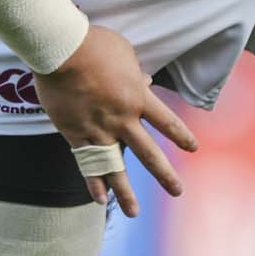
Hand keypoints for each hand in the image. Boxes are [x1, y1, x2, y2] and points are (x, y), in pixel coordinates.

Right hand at [35, 26, 197, 217]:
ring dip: (126, 192)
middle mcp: (122, 119)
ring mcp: (98, 129)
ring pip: (115, 167)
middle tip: (177, 191)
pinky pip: (86, 162)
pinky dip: (94, 181)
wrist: (61, 49)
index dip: (181, 136)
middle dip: (165, 175)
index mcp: (138, 97)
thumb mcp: (125, 53)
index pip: (167, 122)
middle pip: (148, 154)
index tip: (193, 148)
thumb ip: (135, 72)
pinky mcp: (74, 133)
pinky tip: (101, 199)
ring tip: (134, 212)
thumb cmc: (95, 44)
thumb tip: (144, 82)